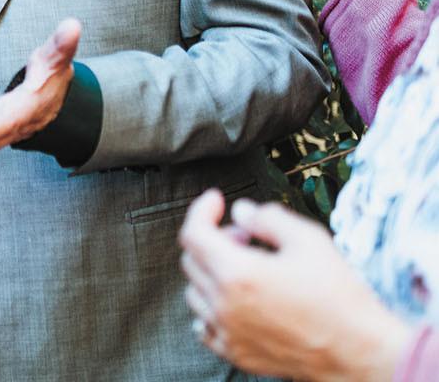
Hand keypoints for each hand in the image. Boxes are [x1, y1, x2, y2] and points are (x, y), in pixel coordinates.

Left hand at [178, 189, 411, 381]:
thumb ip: (268, 218)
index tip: (216, 200)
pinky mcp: (237, 354)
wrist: (360, 352)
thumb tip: (241, 211)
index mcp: (237, 274)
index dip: (202, 210)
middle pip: (192, 260)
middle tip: (245, 237)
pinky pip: (204, 326)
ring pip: (194, 293)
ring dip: (212, 273)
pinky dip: (212, 308)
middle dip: (214, 239)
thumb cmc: (339, 298)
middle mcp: (224, 305)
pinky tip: (238, 301)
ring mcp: (228, 333)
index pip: (194, 233)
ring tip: (248, 269)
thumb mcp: (309, 241)